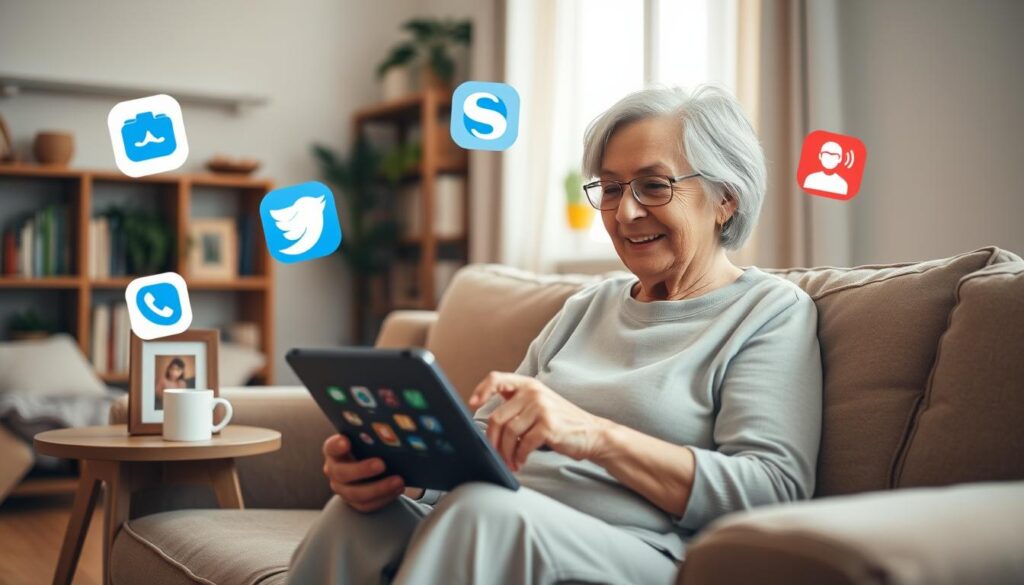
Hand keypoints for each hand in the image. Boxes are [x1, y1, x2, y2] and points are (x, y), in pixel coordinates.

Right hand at [322, 434, 404, 512]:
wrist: (372, 466)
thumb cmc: (370, 447)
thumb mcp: (368, 440)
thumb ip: (372, 438)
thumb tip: (392, 436)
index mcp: (334, 451)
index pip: (331, 447)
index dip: (337, 445)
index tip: (346, 441)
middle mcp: (334, 470)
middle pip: (342, 473)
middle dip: (362, 470)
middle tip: (382, 464)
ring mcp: (342, 488)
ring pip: (355, 494)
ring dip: (379, 488)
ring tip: (398, 481)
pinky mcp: (353, 502)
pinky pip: (366, 505)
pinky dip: (383, 498)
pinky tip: (397, 490)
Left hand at [470, 371, 610, 471]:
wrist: (592, 434)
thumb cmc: (561, 423)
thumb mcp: (538, 406)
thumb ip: (516, 407)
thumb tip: (486, 427)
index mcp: (528, 385)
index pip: (496, 379)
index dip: (480, 391)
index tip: (472, 406)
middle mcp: (533, 392)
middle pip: (497, 417)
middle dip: (491, 441)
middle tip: (494, 455)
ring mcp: (541, 408)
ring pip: (507, 433)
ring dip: (505, 453)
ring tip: (510, 462)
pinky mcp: (548, 426)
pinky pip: (522, 444)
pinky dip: (519, 457)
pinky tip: (521, 462)